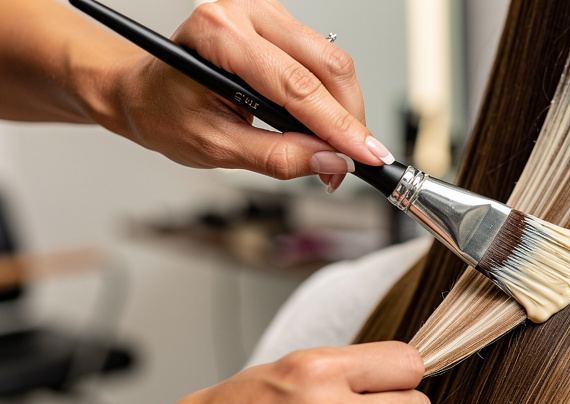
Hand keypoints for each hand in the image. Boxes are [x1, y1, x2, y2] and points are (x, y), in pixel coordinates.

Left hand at [97, 0, 389, 186]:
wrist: (144, 92)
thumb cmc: (165, 112)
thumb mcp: (216, 148)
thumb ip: (277, 156)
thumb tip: (330, 162)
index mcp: (218, 34)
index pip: (297, 84)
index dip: (339, 125)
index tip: (366, 156)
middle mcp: (244, 12)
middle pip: (326, 65)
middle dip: (348, 120)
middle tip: (353, 162)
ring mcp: (265, 13)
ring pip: (332, 62)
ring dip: (344, 110)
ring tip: (335, 152)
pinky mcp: (279, 24)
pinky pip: (322, 60)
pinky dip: (332, 98)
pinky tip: (324, 126)